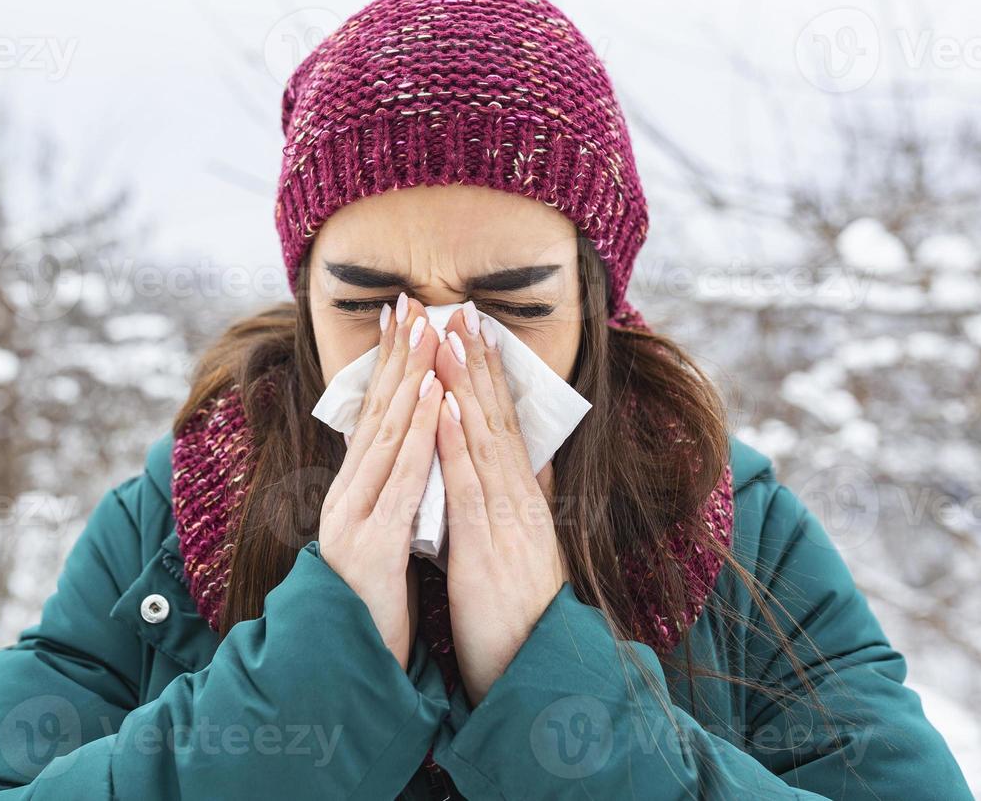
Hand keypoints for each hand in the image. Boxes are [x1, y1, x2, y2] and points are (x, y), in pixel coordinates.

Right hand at [319, 295, 444, 669]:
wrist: (346, 669)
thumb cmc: (370, 609)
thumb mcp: (381, 542)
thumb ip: (390, 500)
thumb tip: (408, 461)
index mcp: (356, 494)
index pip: (375, 419)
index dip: (392, 367)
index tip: (405, 320)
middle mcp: (348, 495)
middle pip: (376, 414)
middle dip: (397, 356)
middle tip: (411, 302)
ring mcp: (355, 516)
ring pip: (386, 435)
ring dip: (408, 377)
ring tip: (426, 330)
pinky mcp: (371, 542)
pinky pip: (399, 479)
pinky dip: (417, 434)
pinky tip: (431, 398)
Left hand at [433, 302, 565, 702]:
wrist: (538, 672)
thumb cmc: (522, 616)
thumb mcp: (528, 549)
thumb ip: (529, 502)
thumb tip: (531, 461)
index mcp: (523, 499)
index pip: (504, 424)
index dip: (487, 375)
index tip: (472, 329)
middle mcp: (521, 500)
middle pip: (496, 418)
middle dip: (475, 362)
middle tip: (457, 308)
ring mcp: (509, 520)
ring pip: (484, 441)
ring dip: (463, 386)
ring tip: (447, 337)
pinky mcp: (490, 548)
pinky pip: (470, 488)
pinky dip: (455, 444)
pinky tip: (442, 409)